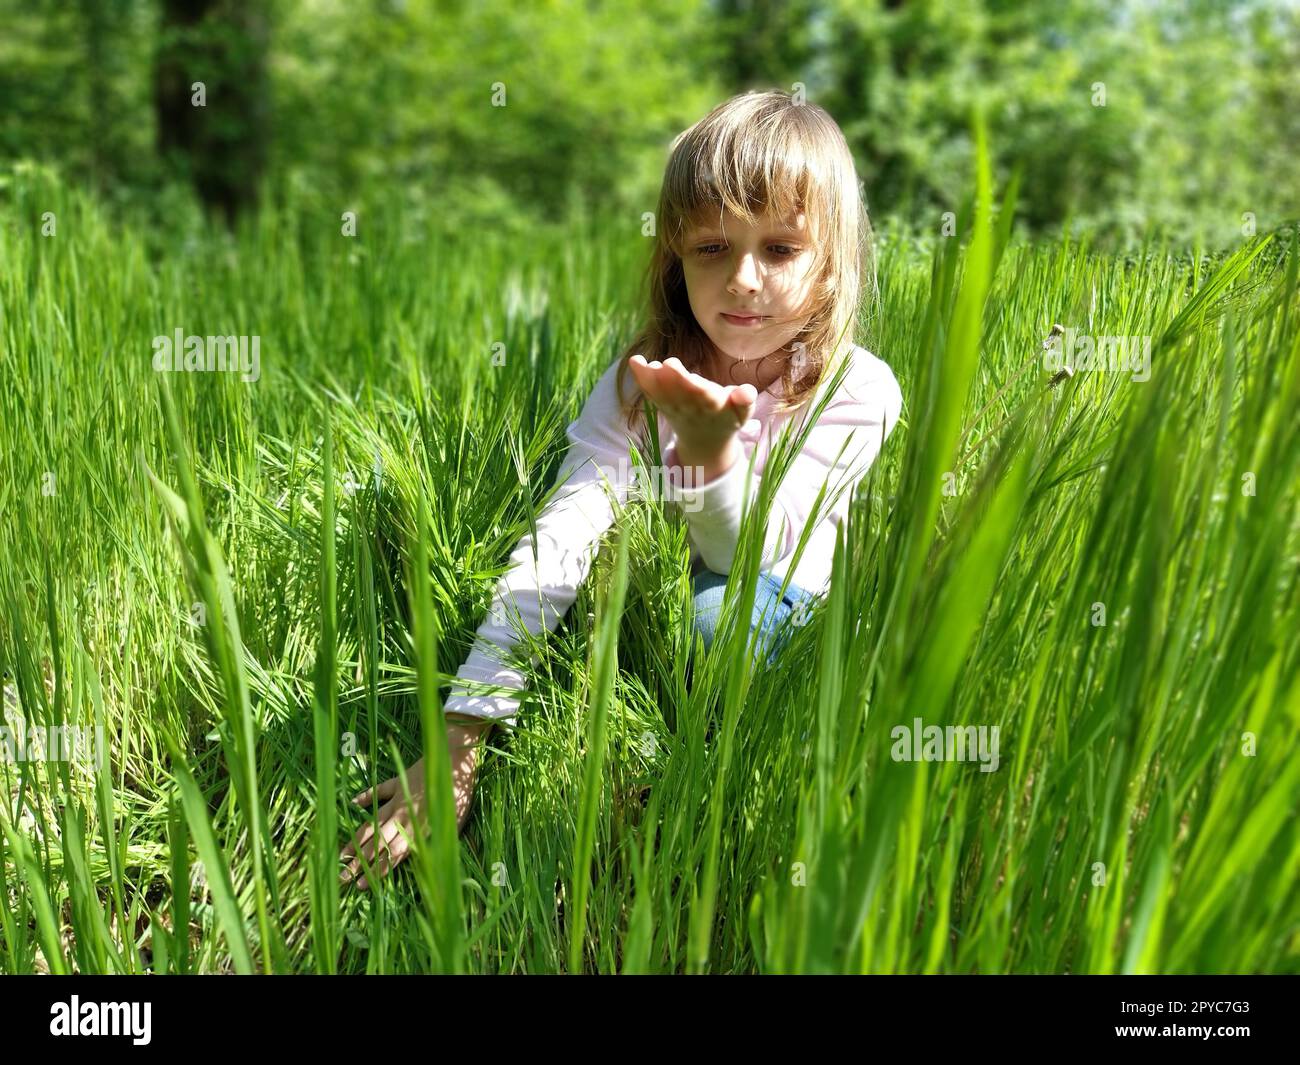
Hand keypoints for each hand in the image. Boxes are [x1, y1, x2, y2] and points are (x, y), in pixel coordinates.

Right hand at [339, 721, 483, 890]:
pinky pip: (378, 791)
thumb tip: (427, 865)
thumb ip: (436, 843)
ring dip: (356, 840)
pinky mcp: (398, 783)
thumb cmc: (460, 795)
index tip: (361, 885)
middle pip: (375, 844)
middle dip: (358, 863)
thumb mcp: (453, 825)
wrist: (455, 761)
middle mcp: (401, 817)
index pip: (391, 856)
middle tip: (343, 877)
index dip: (376, 871)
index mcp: (415, 829)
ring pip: (371, 823)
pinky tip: (353, 803)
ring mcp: (397, 799)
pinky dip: (366, 796)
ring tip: (342, 854)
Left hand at [628, 355, 756, 449]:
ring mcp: (673, 406)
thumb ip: (745, 400)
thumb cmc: (727, 417)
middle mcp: (690, 407)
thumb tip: (746, 391)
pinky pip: (650, 391)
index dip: (698, 388)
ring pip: (662, 392)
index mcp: (713, 406)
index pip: (705, 396)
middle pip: (681, 393)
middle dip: (675, 379)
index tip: (695, 380)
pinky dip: (641, 378)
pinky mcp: (661, 403)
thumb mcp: (742, 412)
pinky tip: (635, 361)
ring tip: (645, 363)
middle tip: (669, 363)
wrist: (704, 440)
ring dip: (653, 378)